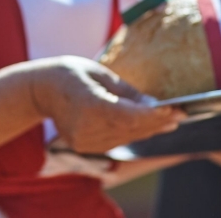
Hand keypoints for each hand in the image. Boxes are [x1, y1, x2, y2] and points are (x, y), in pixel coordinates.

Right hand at [30, 56, 185, 153]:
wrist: (40, 90)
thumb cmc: (70, 73)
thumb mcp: (100, 73)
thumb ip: (127, 93)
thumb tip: (154, 106)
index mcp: (88, 104)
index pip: (127, 115)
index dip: (153, 115)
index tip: (176, 110)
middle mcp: (85, 127)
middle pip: (129, 129)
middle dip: (157, 122)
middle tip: (181, 114)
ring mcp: (83, 141)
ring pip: (125, 138)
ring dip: (148, 130)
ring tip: (169, 121)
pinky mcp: (83, 147)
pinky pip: (115, 141)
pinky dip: (132, 133)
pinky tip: (148, 126)